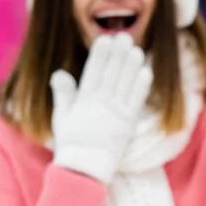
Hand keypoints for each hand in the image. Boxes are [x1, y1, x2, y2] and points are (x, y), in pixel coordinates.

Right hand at [49, 33, 152, 182]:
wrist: (85, 170)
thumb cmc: (72, 142)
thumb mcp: (62, 116)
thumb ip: (63, 93)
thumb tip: (59, 72)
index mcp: (83, 101)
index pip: (92, 73)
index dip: (100, 55)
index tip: (105, 39)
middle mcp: (100, 105)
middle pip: (111, 74)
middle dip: (118, 54)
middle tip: (124, 36)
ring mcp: (116, 114)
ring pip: (125, 84)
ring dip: (131, 65)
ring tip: (136, 49)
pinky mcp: (128, 123)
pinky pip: (136, 101)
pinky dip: (141, 85)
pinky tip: (146, 71)